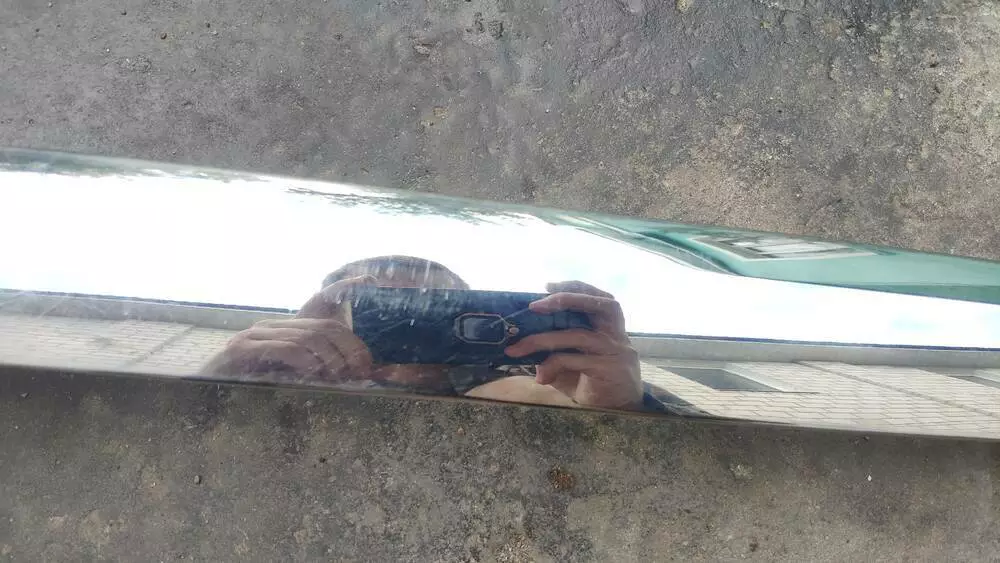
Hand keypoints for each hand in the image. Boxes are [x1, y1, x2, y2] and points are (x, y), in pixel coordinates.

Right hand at [201, 276, 375, 382]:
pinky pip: (283, 348)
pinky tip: (314, 376)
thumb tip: (347, 381)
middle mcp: (269, 327)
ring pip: (306, 337)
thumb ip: (310, 374)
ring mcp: (254, 335)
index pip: (328, 326)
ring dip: (329, 359)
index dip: (352, 344)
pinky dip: (304, 361)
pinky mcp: (242, 349)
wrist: (201, 397)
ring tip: (340, 378)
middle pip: (322, 329)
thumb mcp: (284, 379)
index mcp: (282, 330)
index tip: (368, 366)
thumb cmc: (246, 392)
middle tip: (359, 374)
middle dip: (346, 351)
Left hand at [503, 281, 642, 409]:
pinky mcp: (608, 369)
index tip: (548, 286)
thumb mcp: (572, 362)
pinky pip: (574, 360)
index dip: (575, 287)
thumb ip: (555, 350)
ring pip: (577, 335)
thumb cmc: (593, 383)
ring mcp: (615, 351)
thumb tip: (522, 342)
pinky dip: (552, 365)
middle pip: (600, 304)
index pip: (598, 297)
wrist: (619, 413)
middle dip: (567, 298)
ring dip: (542, 339)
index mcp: (611, 327)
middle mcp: (616, 335)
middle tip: (535, 305)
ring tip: (517, 348)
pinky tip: (540, 376)